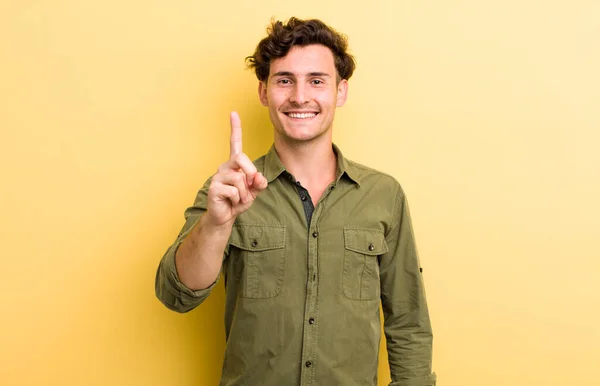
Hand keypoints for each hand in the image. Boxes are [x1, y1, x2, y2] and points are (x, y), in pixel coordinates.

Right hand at [204, 112, 267, 226]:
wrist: (226, 217)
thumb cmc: (238, 200)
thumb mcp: (254, 190)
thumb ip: (260, 182)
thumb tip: (258, 176)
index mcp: (234, 164)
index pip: (235, 143)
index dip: (235, 128)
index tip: (233, 113)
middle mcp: (225, 167)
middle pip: (241, 159)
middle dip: (251, 173)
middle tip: (251, 187)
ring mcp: (217, 176)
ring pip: (239, 178)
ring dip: (245, 192)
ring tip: (239, 198)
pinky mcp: (213, 188)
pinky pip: (234, 190)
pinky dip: (238, 199)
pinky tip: (231, 202)